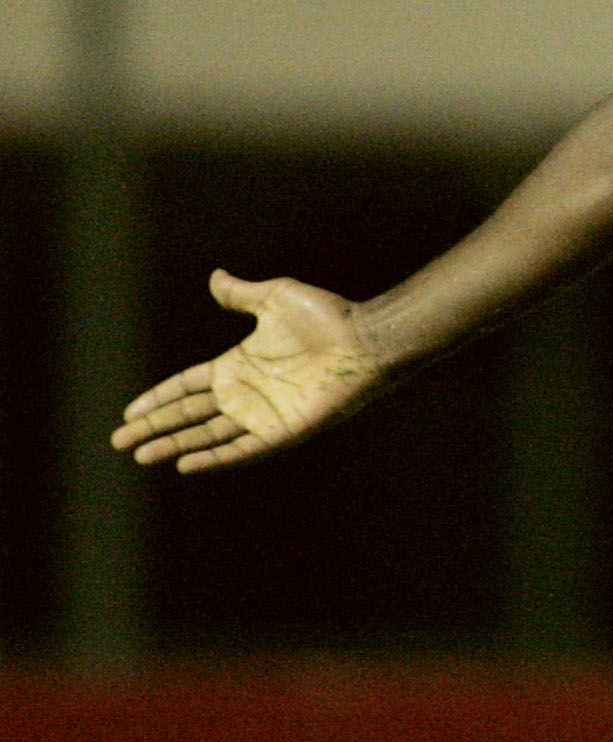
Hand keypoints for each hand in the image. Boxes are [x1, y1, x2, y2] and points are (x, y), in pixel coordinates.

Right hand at [112, 270, 387, 472]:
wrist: (363, 339)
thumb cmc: (327, 317)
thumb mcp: (276, 297)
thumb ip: (242, 294)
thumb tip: (216, 277)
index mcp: (239, 364)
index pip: (187, 385)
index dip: (158, 397)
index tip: (129, 412)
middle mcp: (246, 392)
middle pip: (188, 414)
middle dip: (154, 427)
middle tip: (119, 441)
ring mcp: (263, 413)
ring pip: (207, 435)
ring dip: (174, 445)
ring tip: (141, 455)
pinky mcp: (283, 430)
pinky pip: (242, 449)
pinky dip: (215, 458)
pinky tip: (187, 464)